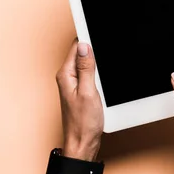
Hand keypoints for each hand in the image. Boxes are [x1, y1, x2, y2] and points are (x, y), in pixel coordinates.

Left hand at [56, 40, 103, 160]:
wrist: (82, 145)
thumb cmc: (83, 124)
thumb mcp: (88, 92)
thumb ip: (86, 68)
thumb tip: (84, 46)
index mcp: (66, 75)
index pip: (76, 46)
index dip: (88, 37)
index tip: (99, 29)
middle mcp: (67, 78)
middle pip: (81, 53)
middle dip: (93, 47)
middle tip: (107, 40)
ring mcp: (74, 85)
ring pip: (86, 63)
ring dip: (97, 60)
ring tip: (107, 55)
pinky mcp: (81, 91)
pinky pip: (90, 74)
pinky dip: (98, 71)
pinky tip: (105, 73)